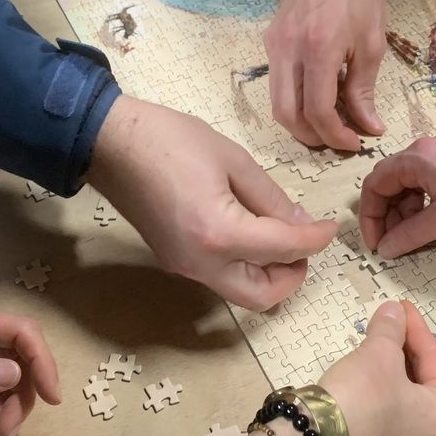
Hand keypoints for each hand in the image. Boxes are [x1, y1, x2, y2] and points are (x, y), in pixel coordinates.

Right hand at [87, 97, 335, 310]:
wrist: (107, 143)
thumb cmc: (167, 139)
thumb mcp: (232, 159)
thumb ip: (270, 197)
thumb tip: (299, 223)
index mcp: (219, 233)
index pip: (282, 248)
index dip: (314, 240)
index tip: (328, 229)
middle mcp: (202, 263)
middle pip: (263, 296)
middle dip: (292, 275)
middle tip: (303, 245)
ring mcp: (186, 268)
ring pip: (242, 293)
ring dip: (269, 275)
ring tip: (280, 239)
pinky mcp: (176, 263)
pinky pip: (222, 279)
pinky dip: (246, 267)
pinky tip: (251, 235)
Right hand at [204, 300, 435, 435]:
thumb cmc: (361, 398)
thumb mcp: (378, 354)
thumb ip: (391, 329)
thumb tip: (394, 311)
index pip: (435, 361)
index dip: (416, 329)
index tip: (401, 307)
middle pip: (424, 387)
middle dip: (406, 354)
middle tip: (390, 327)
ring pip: (407, 408)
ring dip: (394, 378)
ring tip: (376, 351)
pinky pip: (389, 427)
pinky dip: (382, 402)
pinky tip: (367, 383)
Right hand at [263, 0, 385, 150]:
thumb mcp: (371, 44)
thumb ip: (365, 90)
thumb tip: (369, 127)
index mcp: (319, 48)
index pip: (318, 110)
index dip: (335, 135)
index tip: (353, 143)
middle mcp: (290, 49)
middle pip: (288, 115)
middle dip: (312, 137)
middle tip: (335, 141)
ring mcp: (275, 46)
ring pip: (277, 105)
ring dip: (300, 124)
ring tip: (325, 126)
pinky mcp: (270, 43)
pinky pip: (277, 85)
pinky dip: (295, 102)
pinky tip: (315, 99)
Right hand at [359, 136, 435, 258]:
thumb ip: (408, 235)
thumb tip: (385, 249)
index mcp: (418, 156)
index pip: (375, 184)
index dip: (370, 216)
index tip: (376, 244)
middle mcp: (428, 150)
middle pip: (392, 185)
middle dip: (390, 217)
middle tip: (395, 245)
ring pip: (413, 188)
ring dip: (411, 217)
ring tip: (422, 240)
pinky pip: (433, 188)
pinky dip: (430, 210)